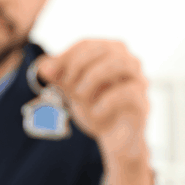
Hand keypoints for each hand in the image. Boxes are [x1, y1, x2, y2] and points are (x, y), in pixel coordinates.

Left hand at [38, 40, 149, 162]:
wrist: (114, 141)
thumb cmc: (95, 109)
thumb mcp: (71, 91)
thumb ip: (57, 77)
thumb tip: (42, 66)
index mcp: (111, 54)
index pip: (87, 44)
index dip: (65, 56)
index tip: (48, 73)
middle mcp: (129, 62)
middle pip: (105, 48)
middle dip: (79, 64)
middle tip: (65, 84)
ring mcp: (139, 81)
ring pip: (121, 63)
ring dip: (94, 76)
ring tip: (79, 95)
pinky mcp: (143, 103)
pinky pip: (128, 92)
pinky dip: (107, 101)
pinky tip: (95, 112)